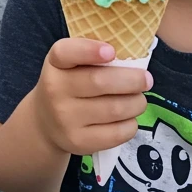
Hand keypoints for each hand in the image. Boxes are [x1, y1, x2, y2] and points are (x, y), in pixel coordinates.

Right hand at [33, 38, 151, 156]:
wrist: (45, 123)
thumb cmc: (68, 85)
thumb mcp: (70, 65)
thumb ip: (93, 56)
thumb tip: (132, 56)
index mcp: (54, 64)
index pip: (65, 52)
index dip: (89, 50)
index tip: (111, 51)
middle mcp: (54, 90)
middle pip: (99, 82)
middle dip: (132, 80)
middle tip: (146, 79)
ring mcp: (65, 118)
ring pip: (114, 108)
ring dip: (136, 103)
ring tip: (138, 99)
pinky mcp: (78, 142)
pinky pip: (117, 133)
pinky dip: (131, 124)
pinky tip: (128, 118)